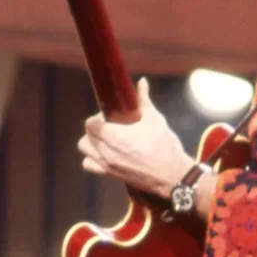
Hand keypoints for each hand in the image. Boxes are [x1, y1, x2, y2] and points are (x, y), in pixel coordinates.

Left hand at [77, 77, 193, 198]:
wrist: (171, 174)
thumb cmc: (164, 145)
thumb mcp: (155, 119)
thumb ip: (144, 100)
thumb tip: (142, 81)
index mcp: (115, 136)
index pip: (91, 124)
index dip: (98, 117)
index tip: (110, 115)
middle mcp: (106, 151)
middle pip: (87, 135)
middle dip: (96, 128)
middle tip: (111, 125)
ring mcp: (106, 164)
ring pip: (85, 149)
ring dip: (91, 141)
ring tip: (106, 139)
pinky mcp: (109, 174)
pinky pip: (89, 165)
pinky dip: (92, 158)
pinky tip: (105, 153)